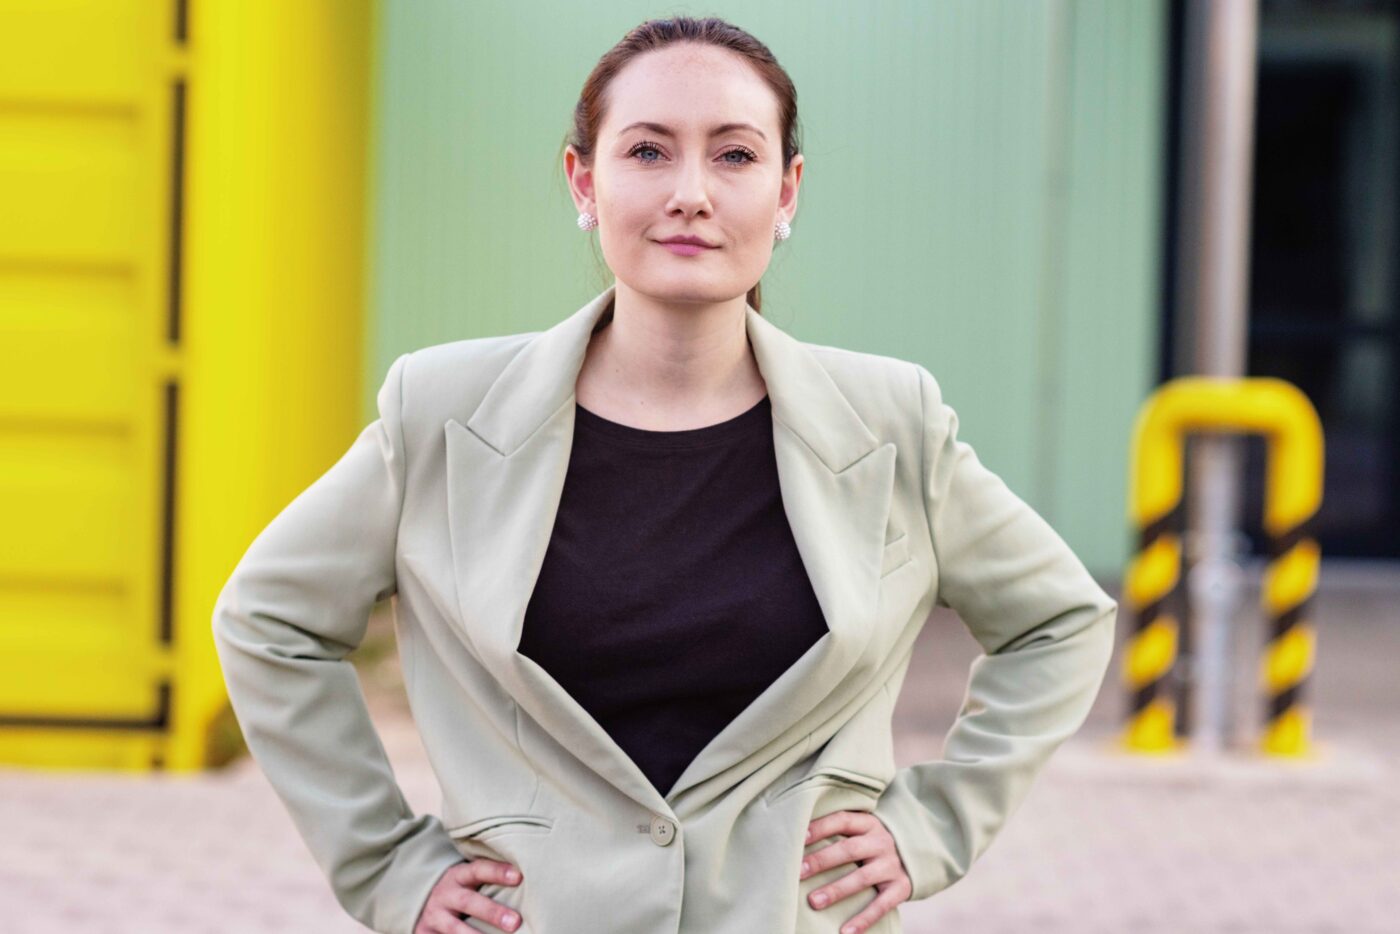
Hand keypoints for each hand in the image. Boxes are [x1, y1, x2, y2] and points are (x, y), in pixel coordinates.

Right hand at [414, 859, 524, 932]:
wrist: (421, 902)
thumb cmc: (460, 891)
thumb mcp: (469, 881)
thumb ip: (490, 882)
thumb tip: (529, 883)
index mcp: (458, 876)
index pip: (478, 870)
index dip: (497, 872)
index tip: (518, 877)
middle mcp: (445, 895)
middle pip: (469, 902)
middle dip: (492, 912)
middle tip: (515, 923)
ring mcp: (434, 917)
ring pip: (455, 929)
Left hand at [799, 810, 912, 933]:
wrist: (915, 855)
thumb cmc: (871, 843)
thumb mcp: (861, 830)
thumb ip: (837, 832)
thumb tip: (795, 838)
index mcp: (868, 824)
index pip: (842, 821)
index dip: (820, 827)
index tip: (798, 837)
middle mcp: (881, 842)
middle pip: (849, 850)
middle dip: (822, 861)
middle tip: (798, 872)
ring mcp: (891, 866)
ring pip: (862, 878)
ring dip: (836, 890)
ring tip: (814, 902)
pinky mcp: (901, 888)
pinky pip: (881, 906)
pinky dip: (863, 919)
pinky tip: (845, 932)